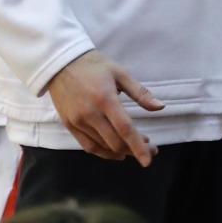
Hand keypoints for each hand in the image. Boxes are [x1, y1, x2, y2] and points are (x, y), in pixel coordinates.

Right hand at [44, 49, 163, 164]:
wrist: (61, 62)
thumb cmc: (94, 65)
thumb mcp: (120, 73)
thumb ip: (140, 92)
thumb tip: (160, 107)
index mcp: (105, 99)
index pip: (125, 129)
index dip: (138, 147)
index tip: (149, 160)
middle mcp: (90, 114)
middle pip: (115, 142)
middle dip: (134, 150)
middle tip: (150, 148)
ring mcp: (78, 121)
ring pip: (102, 146)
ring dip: (121, 151)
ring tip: (134, 148)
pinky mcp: (69, 124)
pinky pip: (88, 146)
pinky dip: (103, 152)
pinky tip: (115, 152)